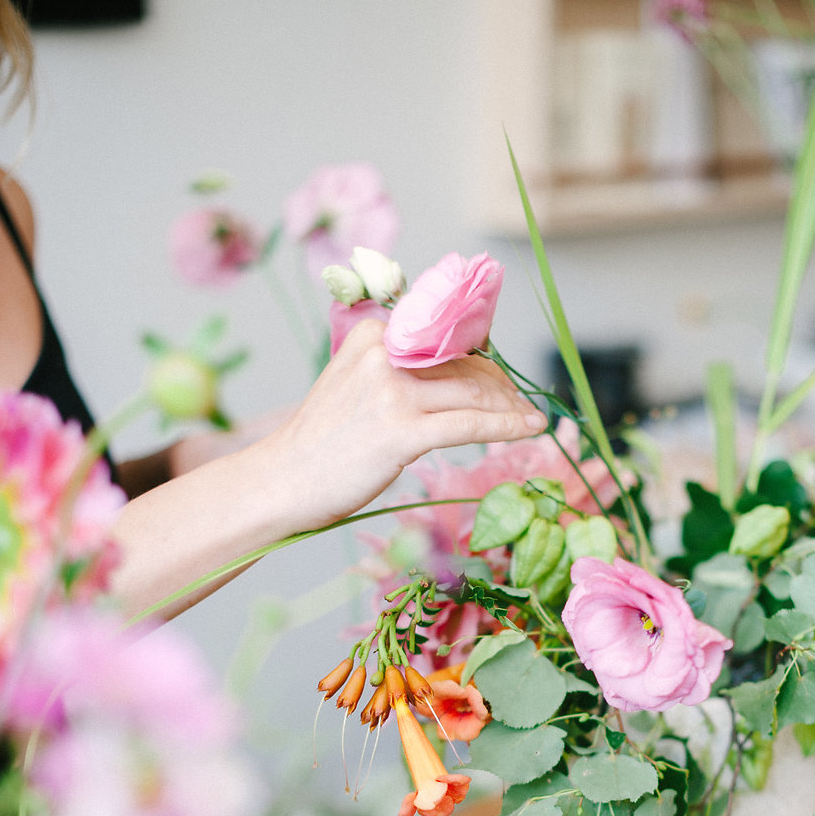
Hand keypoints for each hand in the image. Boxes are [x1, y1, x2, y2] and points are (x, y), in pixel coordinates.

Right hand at [256, 318, 546, 534]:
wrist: (284, 480)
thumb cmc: (320, 443)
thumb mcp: (352, 386)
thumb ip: (394, 372)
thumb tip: (450, 376)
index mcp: (374, 335)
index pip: (445, 337)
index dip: (482, 356)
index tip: (501, 374)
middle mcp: (385, 354)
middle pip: (464, 363)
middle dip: (500, 384)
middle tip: (520, 401)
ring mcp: (394, 393)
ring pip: (474, 391)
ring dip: (511, 406)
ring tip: (530, 418)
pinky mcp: (403, 431)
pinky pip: (471, 424)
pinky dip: (507, 425)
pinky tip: (529, 428)